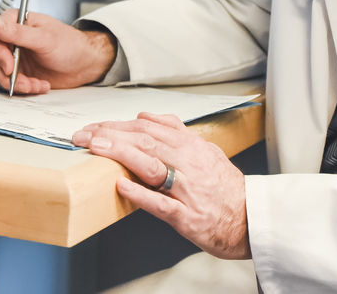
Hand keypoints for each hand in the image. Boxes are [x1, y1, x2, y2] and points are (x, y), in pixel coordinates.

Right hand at [0, 11, 116, 93]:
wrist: (83, 65)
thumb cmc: (69, 45)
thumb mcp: (45, 38)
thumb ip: (18, 32)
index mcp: (15, 22)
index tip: (9, 65)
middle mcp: (11, 38)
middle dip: (6, 72)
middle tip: (23, 80)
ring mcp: (12, 56)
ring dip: (15, 83)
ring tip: (35, 84)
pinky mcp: (17, 72)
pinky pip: (7, 83)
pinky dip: (22, 88)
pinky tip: (39, 85)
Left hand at [72, 112, 249, 259]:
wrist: (252, 219)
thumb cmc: (226, 188)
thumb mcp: (206, 151)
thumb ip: (178, 133)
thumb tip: (147, 117)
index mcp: (192, 146)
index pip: (149, 127)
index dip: (118, 124)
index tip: (94, 127)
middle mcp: (190, 163)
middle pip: (145, 140)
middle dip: (111, 134)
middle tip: (84, 135)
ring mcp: (188, 189)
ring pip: (152, 164)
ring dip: (120, 153)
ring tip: (96, 148)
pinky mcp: (188, 216)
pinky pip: (161, 203)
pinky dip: (140, 194)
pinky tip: (121, 186)